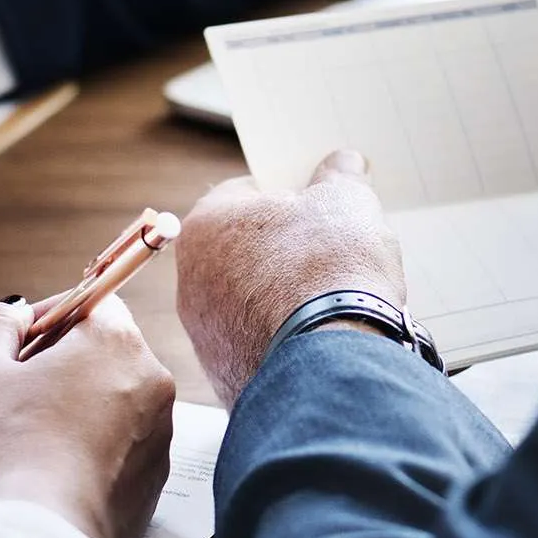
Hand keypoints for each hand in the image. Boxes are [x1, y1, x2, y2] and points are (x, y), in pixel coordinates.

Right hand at [0, 294, 175, 537]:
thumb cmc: (11, 451)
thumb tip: (12, 316)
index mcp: (117, 343)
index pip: (85, 305)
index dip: (38, 321)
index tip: (5, 348)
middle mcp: (149, 386)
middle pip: (78, 368)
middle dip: (16, 388)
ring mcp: (154, 440)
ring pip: (82, 417)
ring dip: (27, 427)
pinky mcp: (147, 487)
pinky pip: (98, 458)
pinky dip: (59, 461)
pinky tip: (12, 481)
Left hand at [175, 150, 405, 406]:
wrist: (331, 364)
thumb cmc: (330, 269)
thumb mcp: (346, 201)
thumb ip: (340, 176)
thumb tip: (344, 163)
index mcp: (206, 224)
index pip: (245, 192)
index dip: (287, 193)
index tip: (316, 203)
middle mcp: (190, 279)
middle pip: (243, 249)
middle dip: (283, 247)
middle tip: (328, 250)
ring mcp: (203, 333)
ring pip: (248, 300)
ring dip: (282, 295)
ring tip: (331, 296)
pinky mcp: (223, 374)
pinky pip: (256, 343)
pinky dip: (283, 337)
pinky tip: (320, 336)